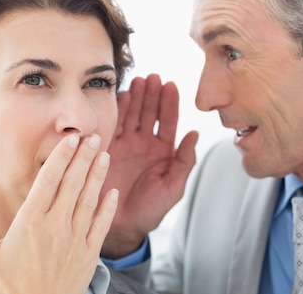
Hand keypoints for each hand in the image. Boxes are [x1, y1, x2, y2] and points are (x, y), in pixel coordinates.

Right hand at [0, 134, 117, 293]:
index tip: (71, 139)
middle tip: (92, 136)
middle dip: (83, 158)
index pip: (49, 180)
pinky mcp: (88, 256)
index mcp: (30, 222)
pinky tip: (113, 192)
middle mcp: (55, 226)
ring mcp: (75, 240)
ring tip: (103, 155)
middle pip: (72, 184)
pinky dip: (108, 208)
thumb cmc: (4, 288)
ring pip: (88, 200)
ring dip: (97, 176)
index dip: (62, 157)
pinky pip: (101, 226)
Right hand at [101, 74, 197, 257]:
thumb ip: (185, 161)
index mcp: (163, 151)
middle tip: (153, 77)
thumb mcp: (173, 187)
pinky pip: (114, 125)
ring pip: (132, 115)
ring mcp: (126, 145)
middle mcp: (144, 144)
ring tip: (138, 81)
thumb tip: (194, 133)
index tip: (170, 85)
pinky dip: (117, 110)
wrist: (121, 225)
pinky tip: (122, 96)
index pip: (168, 121)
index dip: (170, 103)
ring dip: (136, 97)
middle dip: (152, 94)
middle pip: (150, 112)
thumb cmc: (150, 209)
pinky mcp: (107, 148)